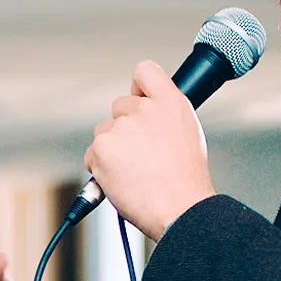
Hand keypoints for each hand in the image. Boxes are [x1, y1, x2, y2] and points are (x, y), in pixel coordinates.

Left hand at [83, 60, 215, 239]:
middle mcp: (144, 109)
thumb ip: (165, 113)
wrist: (179, 210)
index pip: (145, 71)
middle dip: (125, 128)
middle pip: (120, 106)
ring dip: (113, 149)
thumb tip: (144, 106)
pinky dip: (102, 168)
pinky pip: (92, 154)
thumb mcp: (188, 133)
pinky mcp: (102, 148)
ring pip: (105, 132)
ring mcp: (120, 128)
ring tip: (136, 172)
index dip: (139, 87)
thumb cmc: (186, 180)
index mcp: (171, 102)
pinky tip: (123, 180)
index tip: (139, 100)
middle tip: (143, 155)